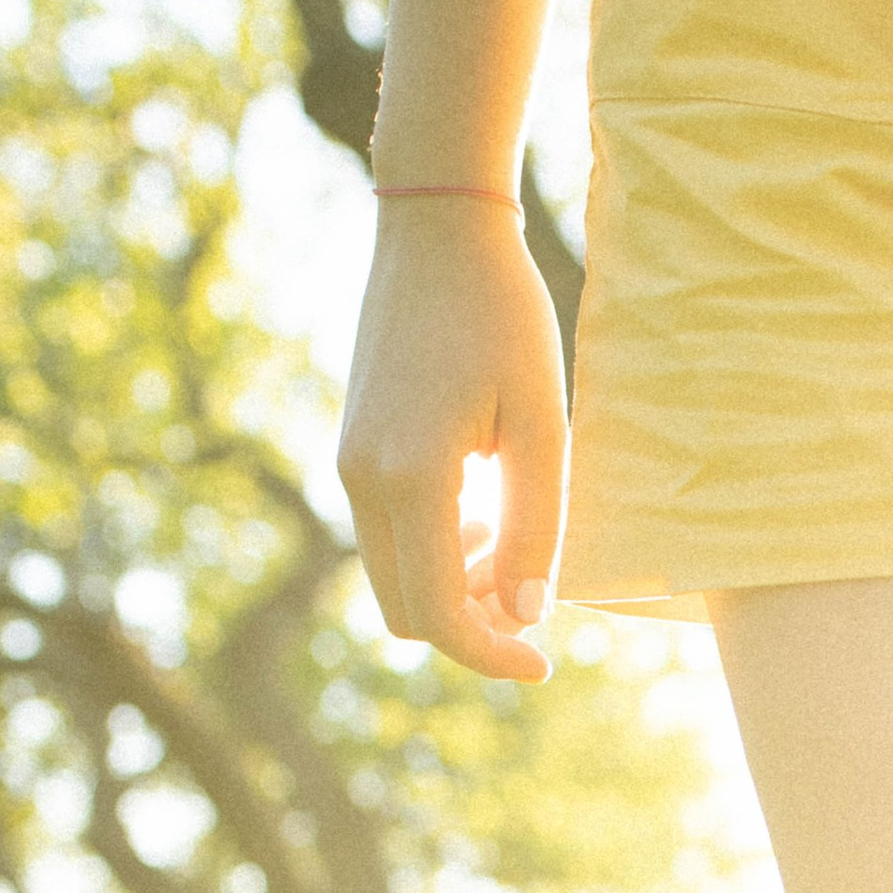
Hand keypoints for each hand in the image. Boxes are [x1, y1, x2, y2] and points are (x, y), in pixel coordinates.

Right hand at [336, 205, 567, 680]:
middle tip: (533, 601)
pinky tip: (483, 514)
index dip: (492, 655)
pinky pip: (388, 537)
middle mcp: (364, 480)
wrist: (437, 230)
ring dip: (453, 590)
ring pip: (394, 580)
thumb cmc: (505, 318)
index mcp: (413, 478)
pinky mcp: (353, 449)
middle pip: (407, 614)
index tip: (544, 662)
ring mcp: (349, 465)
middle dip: (470, 628)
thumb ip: (534, 529)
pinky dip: (434, 553)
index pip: (440, 615)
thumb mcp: (543, 427)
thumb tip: (524, 616)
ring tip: (513, 548)